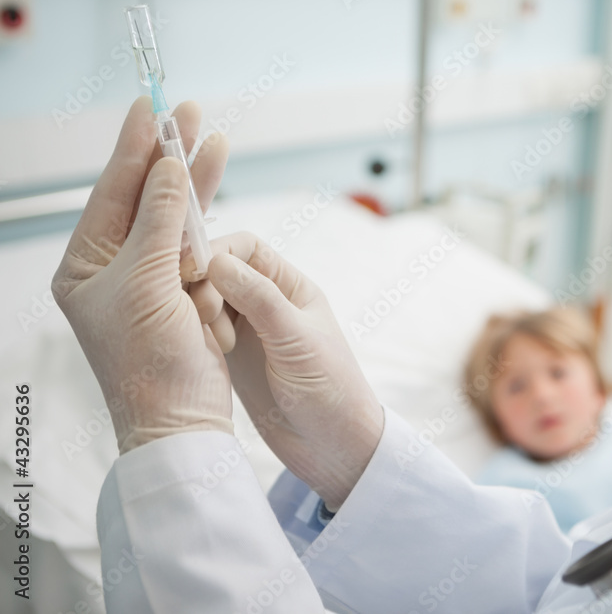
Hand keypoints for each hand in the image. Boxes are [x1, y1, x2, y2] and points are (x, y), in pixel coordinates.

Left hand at [53, 96, 233, 453]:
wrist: (182, 422)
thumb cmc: (150, 363)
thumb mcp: (148, 284)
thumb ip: (161, 222)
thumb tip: (169, 168)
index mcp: (85, 267)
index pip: (110, 194)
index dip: (134, 148)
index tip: (150, 106)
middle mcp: (113, 269)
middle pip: (144, 198)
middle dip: (168, 156)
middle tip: (189, 111)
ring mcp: (150, 281)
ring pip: (175, 219)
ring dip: (195, 184)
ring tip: (215, 142)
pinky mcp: (183, 295)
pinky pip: (196, 248)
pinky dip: (208, 226)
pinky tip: (216, 199)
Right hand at [181, 233, 384, 508]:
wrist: (334, 449)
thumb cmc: (331, 392)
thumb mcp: (297, 343)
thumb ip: (260, 301)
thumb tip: (217, 261)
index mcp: (292, 287)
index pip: (246, 248)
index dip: (216, 251)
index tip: (193, 273)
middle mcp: (267, 302)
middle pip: (218, 270)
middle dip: (201, 284)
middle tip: (201, 317)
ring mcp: (247, 330)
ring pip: (205, 300)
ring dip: (194, 312)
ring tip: (206, 341)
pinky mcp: (231, 357)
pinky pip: (201, 331)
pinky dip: (191, 334)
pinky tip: (191, 351)